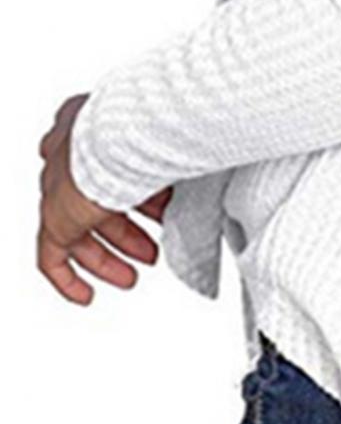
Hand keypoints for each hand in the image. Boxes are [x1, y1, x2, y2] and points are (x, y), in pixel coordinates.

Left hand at [37, 94, 172, 304]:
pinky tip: (84, 295)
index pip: (109, 172)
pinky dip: (68, 277)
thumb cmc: (160, 132)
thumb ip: (179, 174)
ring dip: (107, 257)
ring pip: (76, 230)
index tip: (158, 218)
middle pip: (93, 204)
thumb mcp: (176, 155)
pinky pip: (52, 255)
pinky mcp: (56, 216)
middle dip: (126, 235)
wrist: (132, 136)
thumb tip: (205, 199)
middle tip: (148, 255)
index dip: (137, 202)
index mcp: (95, 127)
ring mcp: (60, 184)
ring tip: (130, 277)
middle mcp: (71, 153)